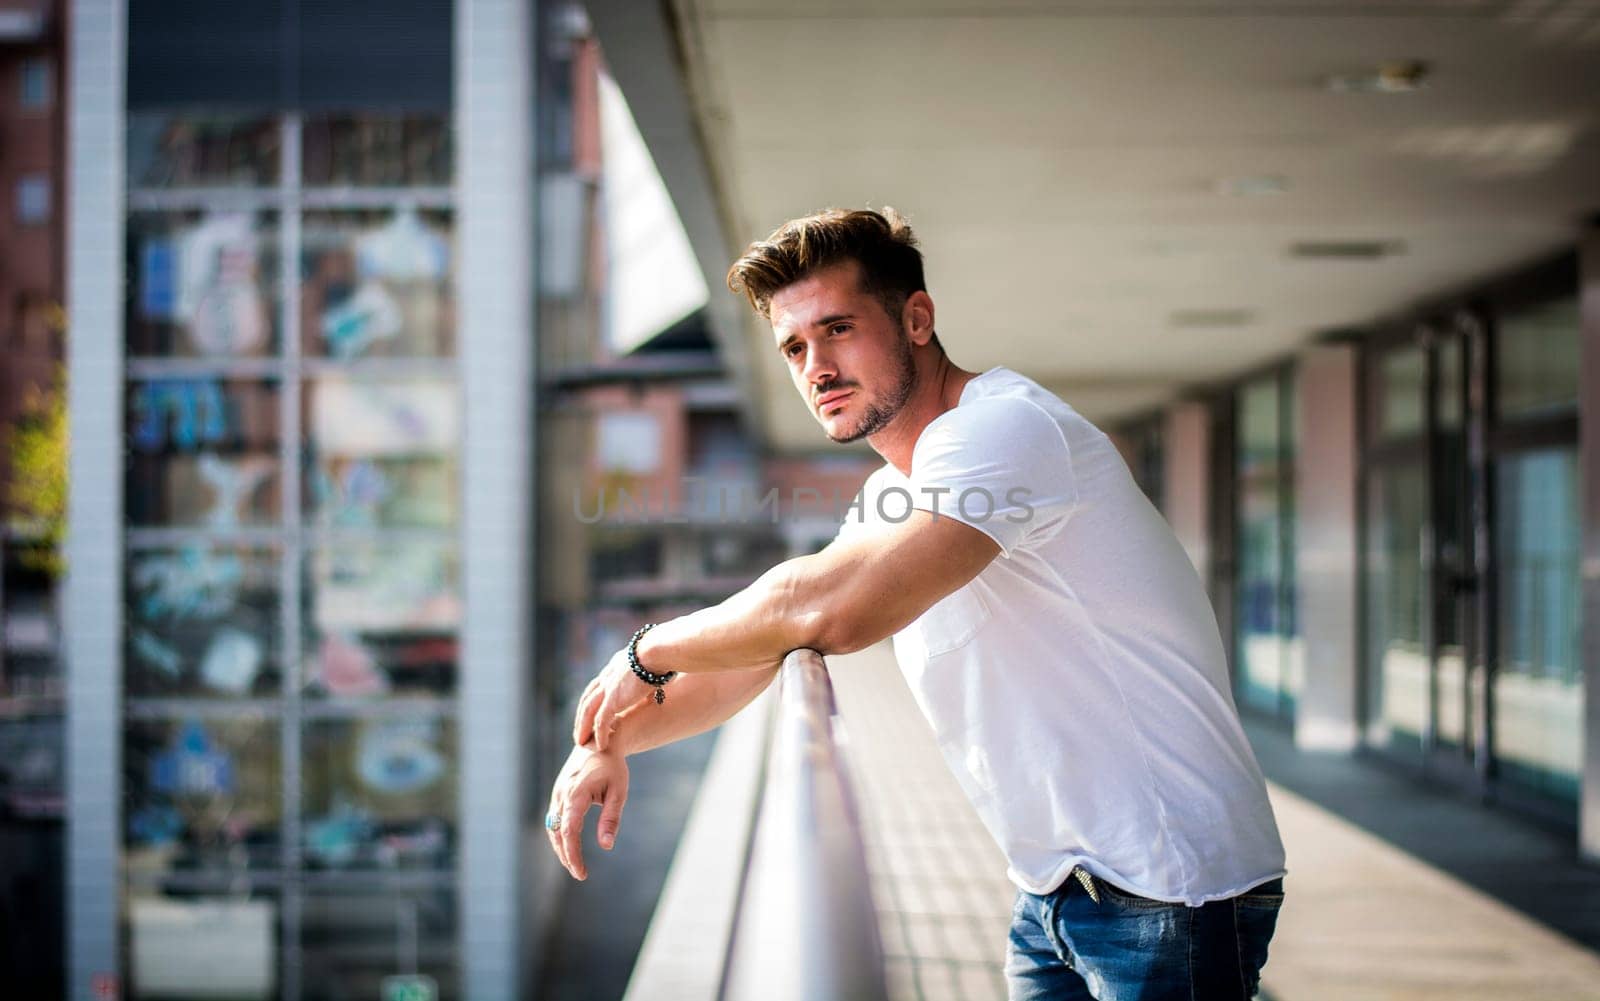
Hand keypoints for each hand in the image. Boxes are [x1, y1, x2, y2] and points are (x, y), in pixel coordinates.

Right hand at [544, 742, 629, 880]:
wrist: (599, 742)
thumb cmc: (612, 767)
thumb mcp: (618, 792)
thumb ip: (611, 819)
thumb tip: (606, 847)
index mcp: (576, 794)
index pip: (569, 832)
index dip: (573, 855)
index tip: (581, 873)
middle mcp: (562, 794)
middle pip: (558, 834)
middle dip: (567, 856)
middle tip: (580, 874)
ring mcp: (557, 794)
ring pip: (552, 828)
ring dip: (561, 848)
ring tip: (575, 865)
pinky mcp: (558, 793)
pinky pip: (553, 820)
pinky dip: (558, 836)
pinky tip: (569, 847)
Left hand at [573, 647, 658, 751]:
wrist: (656, 651)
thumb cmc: (661, 654)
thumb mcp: (652, 662)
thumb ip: (651, 671)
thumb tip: (663, 676)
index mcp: (615, 666)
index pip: (597, 686)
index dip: (592, 700)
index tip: (591, 714)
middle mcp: (607, 676)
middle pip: (587, 699)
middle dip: (581, 717)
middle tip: (580, 732)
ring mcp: (608, 687)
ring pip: (588, 711)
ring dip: (584, 728)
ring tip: (582, 743)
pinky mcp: (613, 698)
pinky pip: (602, 720)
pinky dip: (600, 734)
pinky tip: (601, 746)